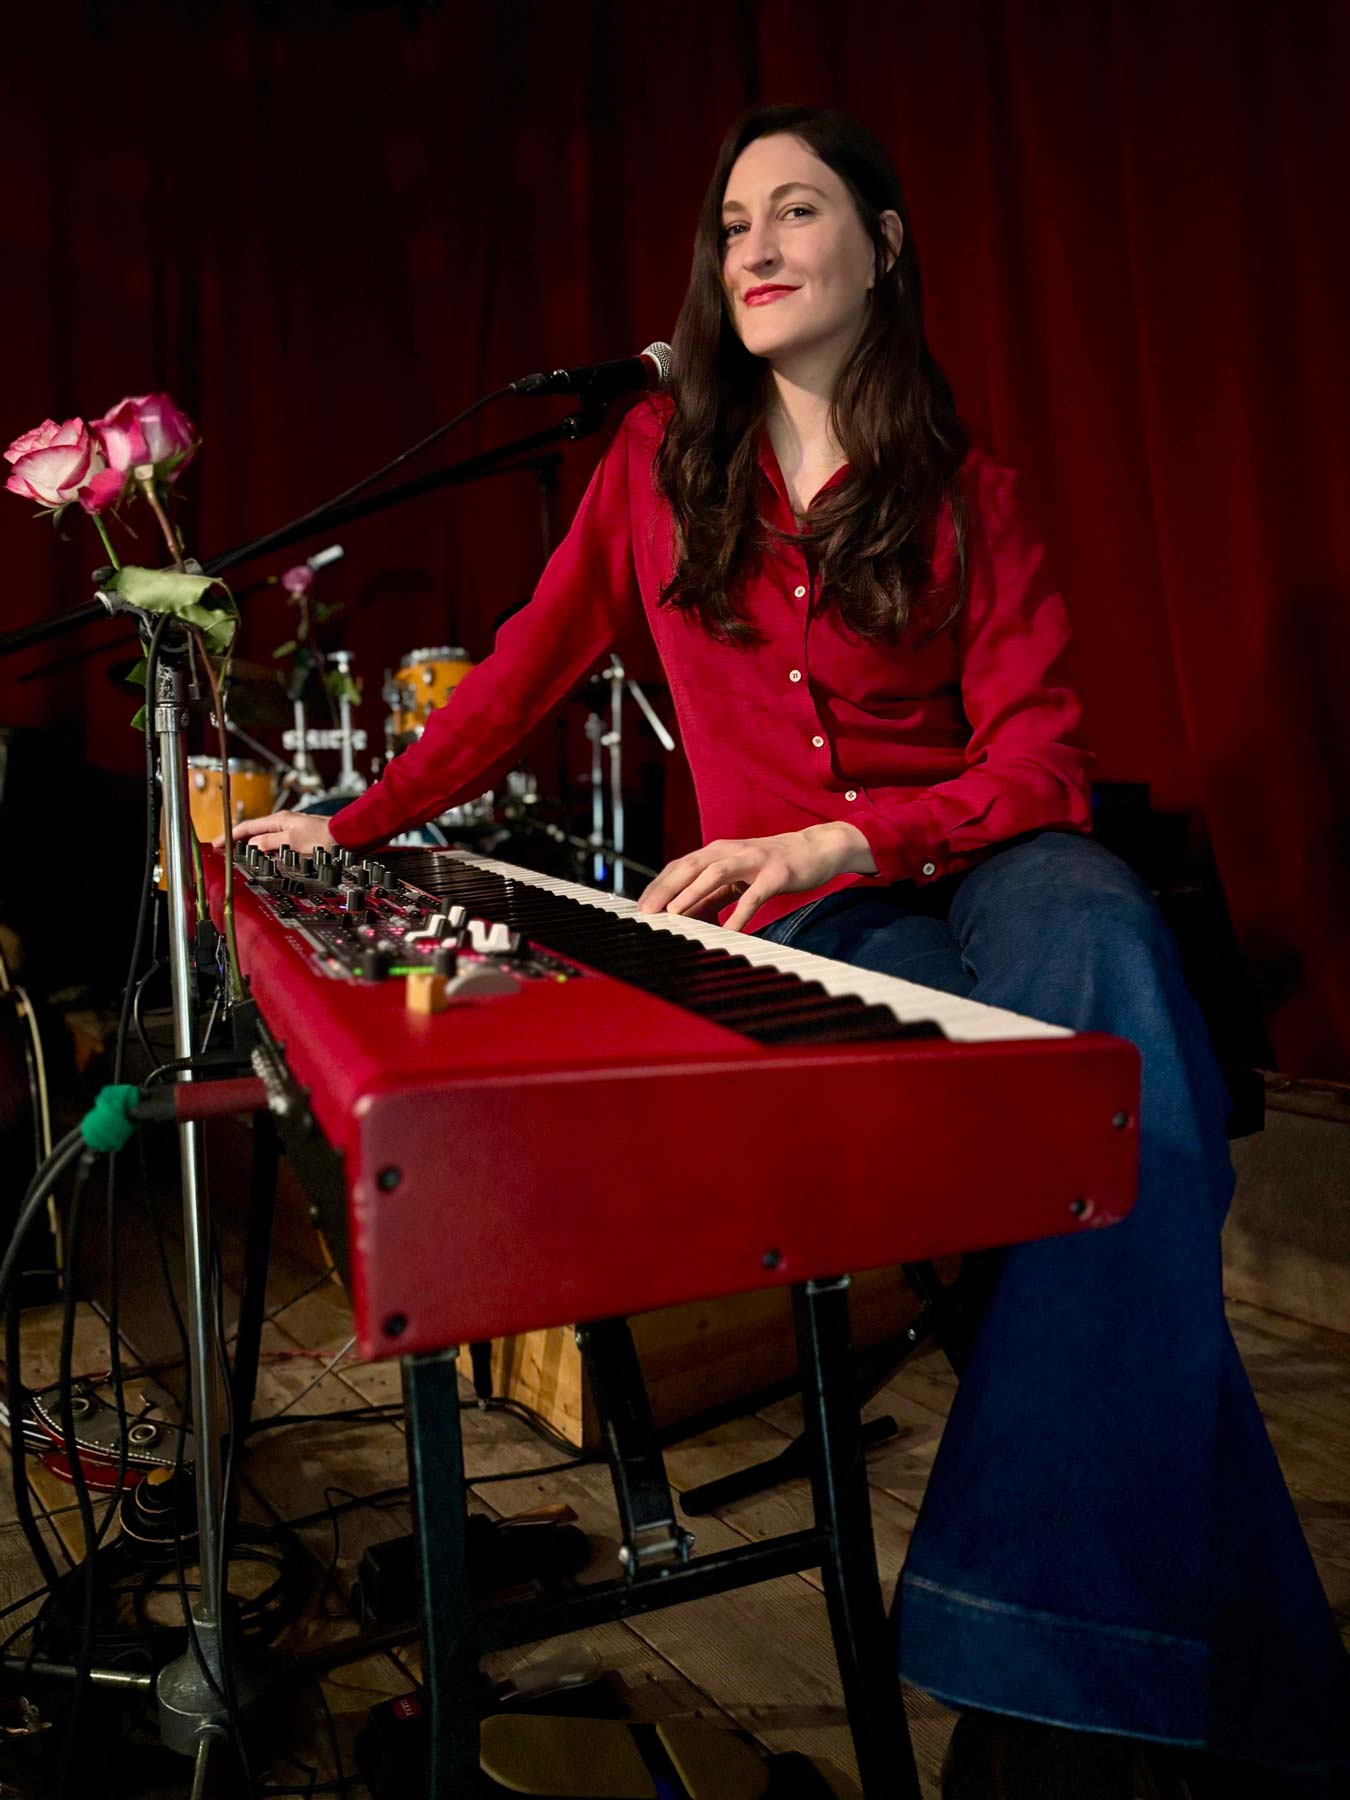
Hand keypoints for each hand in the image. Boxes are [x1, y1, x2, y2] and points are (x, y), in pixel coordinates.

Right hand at [216, 812, 336, 855]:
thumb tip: (252, 846)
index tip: (216, 843)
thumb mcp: (292, 841)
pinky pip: (275, 842)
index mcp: (278, 820)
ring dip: (251, 846)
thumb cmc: (322, 837)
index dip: (230, 835)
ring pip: (264, 838)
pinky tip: (264, 856)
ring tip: (238, 855)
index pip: (248, 827)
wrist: (346, 836)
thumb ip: (270, 843)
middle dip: (238, 840)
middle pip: (254, 832)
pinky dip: (265, 849)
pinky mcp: (298, 837)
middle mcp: (282, 822)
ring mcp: (290, 829)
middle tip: (224, 851)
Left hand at [637, 822, 875, 931]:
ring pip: (715, 873)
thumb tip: (683, 916)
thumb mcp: (737, 879)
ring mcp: (754, 860)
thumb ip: (711, 895)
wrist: (817, 849)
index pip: (680, 866)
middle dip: (665, 889)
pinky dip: (739, 914)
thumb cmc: (773, 866)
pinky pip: (754, 895)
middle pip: (690, 866)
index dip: (658, 885)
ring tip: (674, 913)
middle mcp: (732, 851)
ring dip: (692, 893)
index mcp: (719, 851)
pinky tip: (729, 931)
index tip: (640, 907)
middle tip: (647, 912)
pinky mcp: (776, 873)